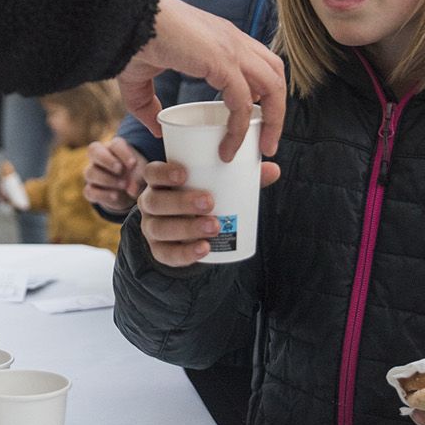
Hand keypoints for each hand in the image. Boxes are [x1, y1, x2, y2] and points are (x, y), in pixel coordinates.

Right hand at [83, 138, 147, 214]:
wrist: (129, 193)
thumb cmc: (135, 175)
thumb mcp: (140, 174)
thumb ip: (137, 178)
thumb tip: (132, 190)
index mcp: (113, 148)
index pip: (114, 144)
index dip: (123, 152)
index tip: (133, 163)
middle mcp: (99, 157)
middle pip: (93, 150)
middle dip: (106, 160)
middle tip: (119, 169)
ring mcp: (92, 173)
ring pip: (90, 172)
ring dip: (107, 179)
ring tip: (123, 185)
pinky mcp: (90, 190)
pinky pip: (90, 191)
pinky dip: (102, 194)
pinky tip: (115, 196)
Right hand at [118, 0, 285, 160]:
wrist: (126, 18)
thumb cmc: (130, 40)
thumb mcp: (139, 78)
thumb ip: (147, 103)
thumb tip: (157, 128)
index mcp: (220, 38)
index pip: (259, 63)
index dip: (262, 92)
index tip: (255, 120)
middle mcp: (232, 39)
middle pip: (275, 73)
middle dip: (277, 109)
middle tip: (266, 140)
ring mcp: (231, 47)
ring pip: (273, 85)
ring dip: (273, 119)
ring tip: (261, 147)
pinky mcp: (222, 60)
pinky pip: (242, 101)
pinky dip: (240, 128)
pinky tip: (228, 147)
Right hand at [137, 158, 279, 267]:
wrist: (185, 232)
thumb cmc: (200, 198)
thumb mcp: (215, 186)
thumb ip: (240, 177)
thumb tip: (274, 170)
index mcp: (160, 182)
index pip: (152, 172)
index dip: (163, 172)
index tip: (184, 174)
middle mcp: (150, 203)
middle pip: (155, 201)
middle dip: (181, 202)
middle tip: (209, 202)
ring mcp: (151, 228)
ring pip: (159, 228)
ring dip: (186, 227)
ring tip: (214, 226)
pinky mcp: (158, 250)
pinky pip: (166, 254)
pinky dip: (185, 253)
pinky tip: (204, 249)